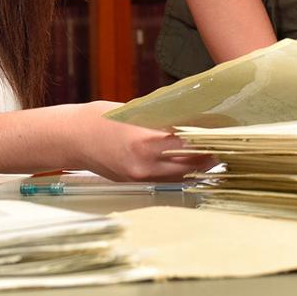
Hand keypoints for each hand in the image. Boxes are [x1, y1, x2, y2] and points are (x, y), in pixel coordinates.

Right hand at [54, 101, 213, 181]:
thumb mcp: (135, 112)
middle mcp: (143, 164)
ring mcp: (139, 177)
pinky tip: (190, 164)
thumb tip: (192, 120)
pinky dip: (180, 172)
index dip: (208, 137)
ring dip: (198, 167)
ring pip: (180, 176)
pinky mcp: (134, 183)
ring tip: (214, 155)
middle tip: (227, 146)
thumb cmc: (100, 118)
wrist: (70, 138)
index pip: (188, 142)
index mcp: (144, 141)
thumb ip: (162, 121)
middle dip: (209, 155)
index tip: (225, 131)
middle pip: (189, 163)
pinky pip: (165, 180)